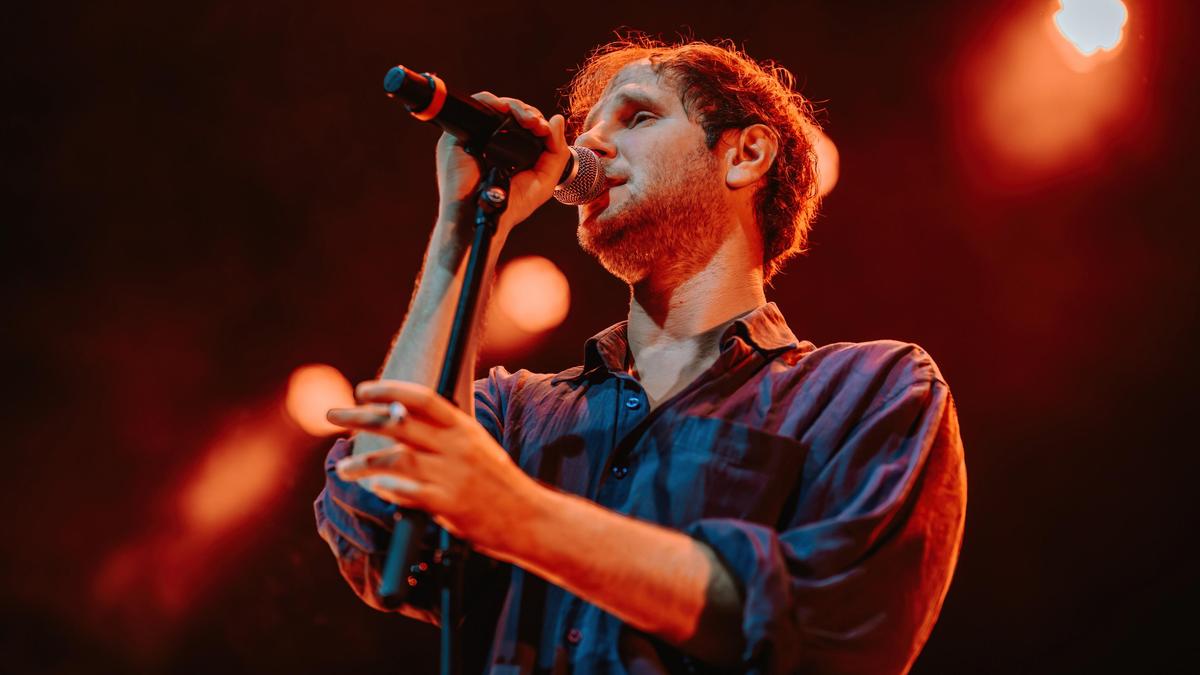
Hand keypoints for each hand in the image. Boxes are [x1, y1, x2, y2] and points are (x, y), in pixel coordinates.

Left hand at [327, 380, 538, 555]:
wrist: (530, 519)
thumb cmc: (501, 485)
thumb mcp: (479, 448)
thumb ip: (447, 436)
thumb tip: (407, 425)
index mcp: (464, 428)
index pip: (421, 398)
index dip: (389, 390)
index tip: (363, 390)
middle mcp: (456, 446)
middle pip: (398, 422)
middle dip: (360, 416)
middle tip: (333, 414)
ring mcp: (451, 475)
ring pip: (395, 459)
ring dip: (362, 462)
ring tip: (343, 467)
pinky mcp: (447, 504)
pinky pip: (406, 492)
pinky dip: (386, 488)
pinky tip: (373, 488)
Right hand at [436, 93, 569, 239]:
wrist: (487, 215)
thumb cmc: (512, 204)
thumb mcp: (544, 179)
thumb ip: (556, 150)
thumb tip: (556, 119)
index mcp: (512, 150)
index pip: (525, 123)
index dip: (537, 121)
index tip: (544, 130)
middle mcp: (492, 141)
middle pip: (513, 111)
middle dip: (529, 113)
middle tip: (537, 126)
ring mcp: (476, 137)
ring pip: (497, 105)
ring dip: (516, 107)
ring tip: (528, 121)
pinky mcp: (459, 135)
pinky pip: (475, 106)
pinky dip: (492, 102)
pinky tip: (506, 112)